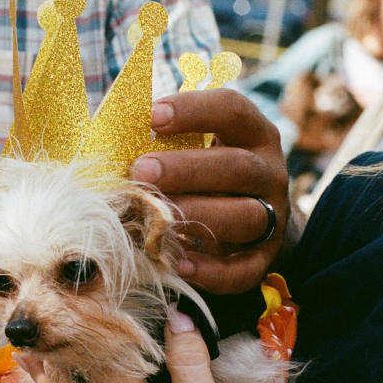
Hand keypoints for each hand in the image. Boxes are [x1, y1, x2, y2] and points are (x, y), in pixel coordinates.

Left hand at [20, 312, 244, 382]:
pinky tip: (36, 366)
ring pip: (55, 381)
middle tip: (35, 294)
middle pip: (61, 360)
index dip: (75, 311)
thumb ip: (188, 360)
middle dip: (51, 328)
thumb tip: (177, 314)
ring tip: (26, 321)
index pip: (84, 343)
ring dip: (44, 352)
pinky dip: (46, 378)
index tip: (64, 284)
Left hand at [132, 89, 287, 294]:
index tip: (152, 116)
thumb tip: (109, 136)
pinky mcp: (263, 258)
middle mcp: (269, 172)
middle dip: (187, 169)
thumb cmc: (203, 177)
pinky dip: (212, 272)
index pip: (233, 110)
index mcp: (252, 134)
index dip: (195, 110)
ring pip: (246, 217)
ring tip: (158, 218)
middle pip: (237, 167)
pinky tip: (179, 264)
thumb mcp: (191, 150)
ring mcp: (273, 217)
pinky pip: (244, 270)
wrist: (245, 227)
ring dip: (199, 215)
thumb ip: (160, 141)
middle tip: (140, 171)